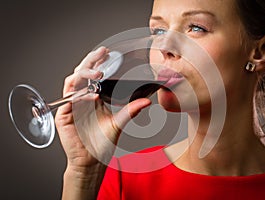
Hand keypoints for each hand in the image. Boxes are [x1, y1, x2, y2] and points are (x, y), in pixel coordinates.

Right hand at [55, 46, 150, 169]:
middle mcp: (81, 98)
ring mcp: (72, 105)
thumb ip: (131, 111)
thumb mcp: (118, 123)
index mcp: (93, 97)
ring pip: (72, 81)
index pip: (92, 74)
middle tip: (102, 53)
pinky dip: (80, 96)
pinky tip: (92, 96)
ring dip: (84, 74)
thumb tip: (147, 101)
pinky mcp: (65, 115)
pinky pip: (69, 100)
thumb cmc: (102, 142)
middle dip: (90, 60)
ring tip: (98, 72)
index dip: (97, 62)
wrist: (91, 161)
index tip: (107, 53)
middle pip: (81, 72)